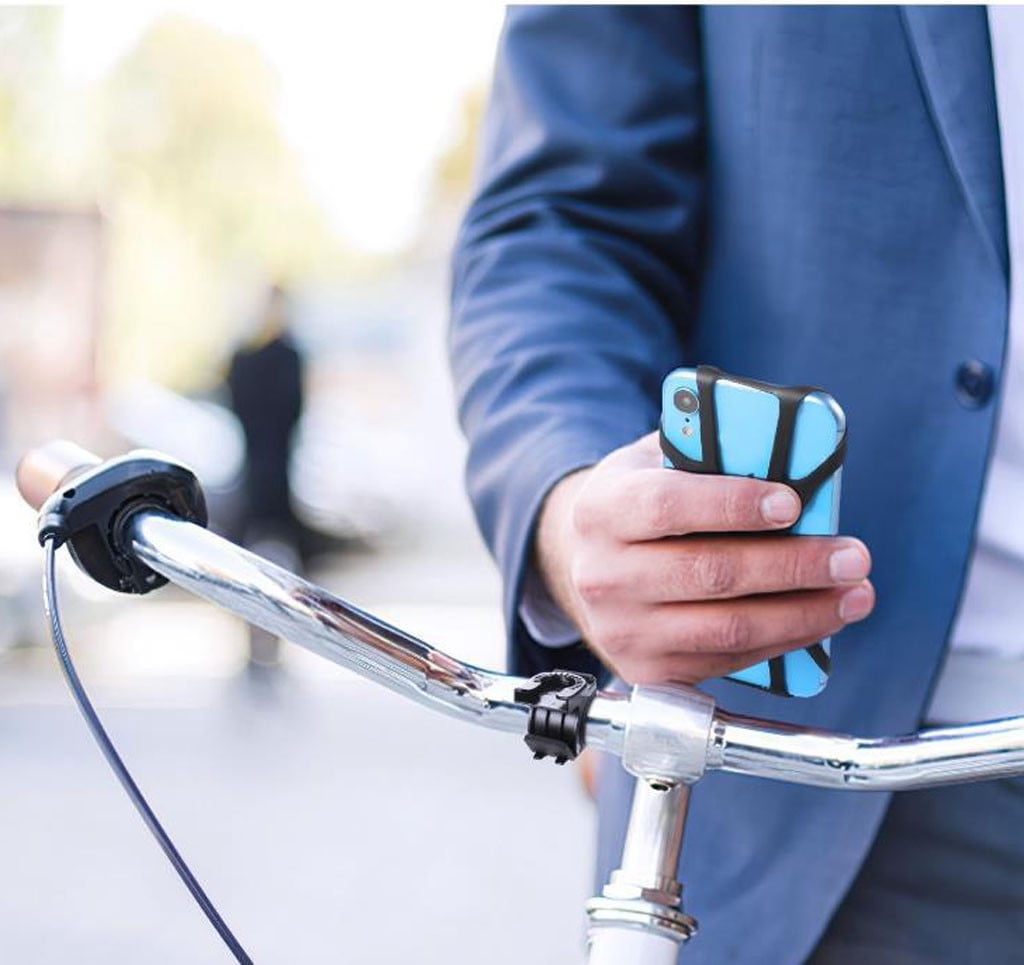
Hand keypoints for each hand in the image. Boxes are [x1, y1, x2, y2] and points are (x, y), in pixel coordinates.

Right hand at [533, 431, 873, 684]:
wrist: (586, 567)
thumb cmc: (637, 506)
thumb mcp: (653, 463)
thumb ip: (706, 454)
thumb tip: (790, 458)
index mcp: (602, 510)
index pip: (667, 507)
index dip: (733, 504)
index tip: (793, 503)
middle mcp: (603, 575)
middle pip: (709, 573)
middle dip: (793, 565)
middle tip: (851, 555)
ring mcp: (622, 630)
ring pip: (727, 628)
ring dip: (803, 612)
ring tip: (853, 593)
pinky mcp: (647, 671)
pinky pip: (728, 660)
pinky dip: (782, 641)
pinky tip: (819, 619)